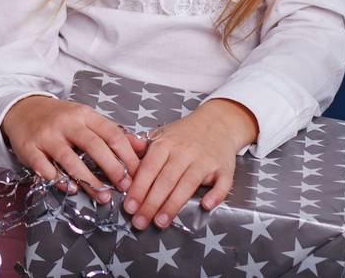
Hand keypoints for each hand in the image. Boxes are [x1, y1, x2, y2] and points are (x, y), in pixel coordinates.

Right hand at [0, 95, 142, 202]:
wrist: (22, 109)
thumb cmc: (60, 118)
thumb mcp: (87, 118)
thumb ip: (113, 132)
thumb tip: (143, 147)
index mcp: (84, 114)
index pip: (112, 133)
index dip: (127, 156)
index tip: (139, 175)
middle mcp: (66, 123)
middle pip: (94, 146)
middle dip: (112, 169)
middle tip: (125, 188)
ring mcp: (46, 136)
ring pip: (70, 160)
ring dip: (89, 181)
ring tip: (103, 197)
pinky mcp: (29, 149)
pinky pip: (45, 169)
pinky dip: (59, 181)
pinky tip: (70, 189)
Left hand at [122, 98, 256, 230]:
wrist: (217, 122)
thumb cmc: (184, 134)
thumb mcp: (160, 134)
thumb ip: (141, 149)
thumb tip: (120, 160)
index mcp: (165, 143)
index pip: (149, 168)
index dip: (138, 189)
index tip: (129, 207)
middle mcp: (184, 151)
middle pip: (166, 180)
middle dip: (151, 203)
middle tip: (140, 222)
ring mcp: (205, 160)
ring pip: (188, 184)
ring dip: (173, 205)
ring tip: (160, 222)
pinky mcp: (225, 169)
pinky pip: (221, 184)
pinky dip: (215, 195)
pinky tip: (205, 206)